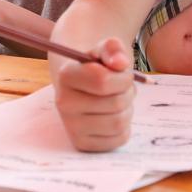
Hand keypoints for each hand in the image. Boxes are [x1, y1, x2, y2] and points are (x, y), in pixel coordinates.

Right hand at [52, 37, 134, 151]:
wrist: (82, 84)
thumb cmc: (97, 66)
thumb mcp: (104, 50)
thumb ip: (112, 48)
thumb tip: (120, 62)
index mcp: (66, 76)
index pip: (103, 80)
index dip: (122, 76)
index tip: (120, 72)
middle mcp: (64, 103)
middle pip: (115, 103)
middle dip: (127, 92)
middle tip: (121, 87)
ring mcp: (72, 126)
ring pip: (119, 122)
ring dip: (127, 109)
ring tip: (117, 99)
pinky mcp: (83, 144)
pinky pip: (119, 139)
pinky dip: (125, 127)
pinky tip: (113, 115)